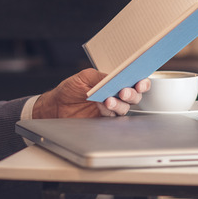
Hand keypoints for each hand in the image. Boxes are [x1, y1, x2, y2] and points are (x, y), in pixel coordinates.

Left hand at [33, 69, 149, 117]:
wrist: (56, 106)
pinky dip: (109, 111)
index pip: (133, 81)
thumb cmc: (70, 89)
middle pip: (134, 96)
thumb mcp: (84, 77)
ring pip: (124, 108)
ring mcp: (110, 109)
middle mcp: (115, 95)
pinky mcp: (104, 121)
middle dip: (132, 94)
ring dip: (118, 104)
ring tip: (107, 100)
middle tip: (123, 92)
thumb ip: (100, 77)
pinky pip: (113, 118)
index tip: (140, 82)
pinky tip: (101, 107)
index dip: (141, 82)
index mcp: (113, 81)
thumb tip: (114, 78)